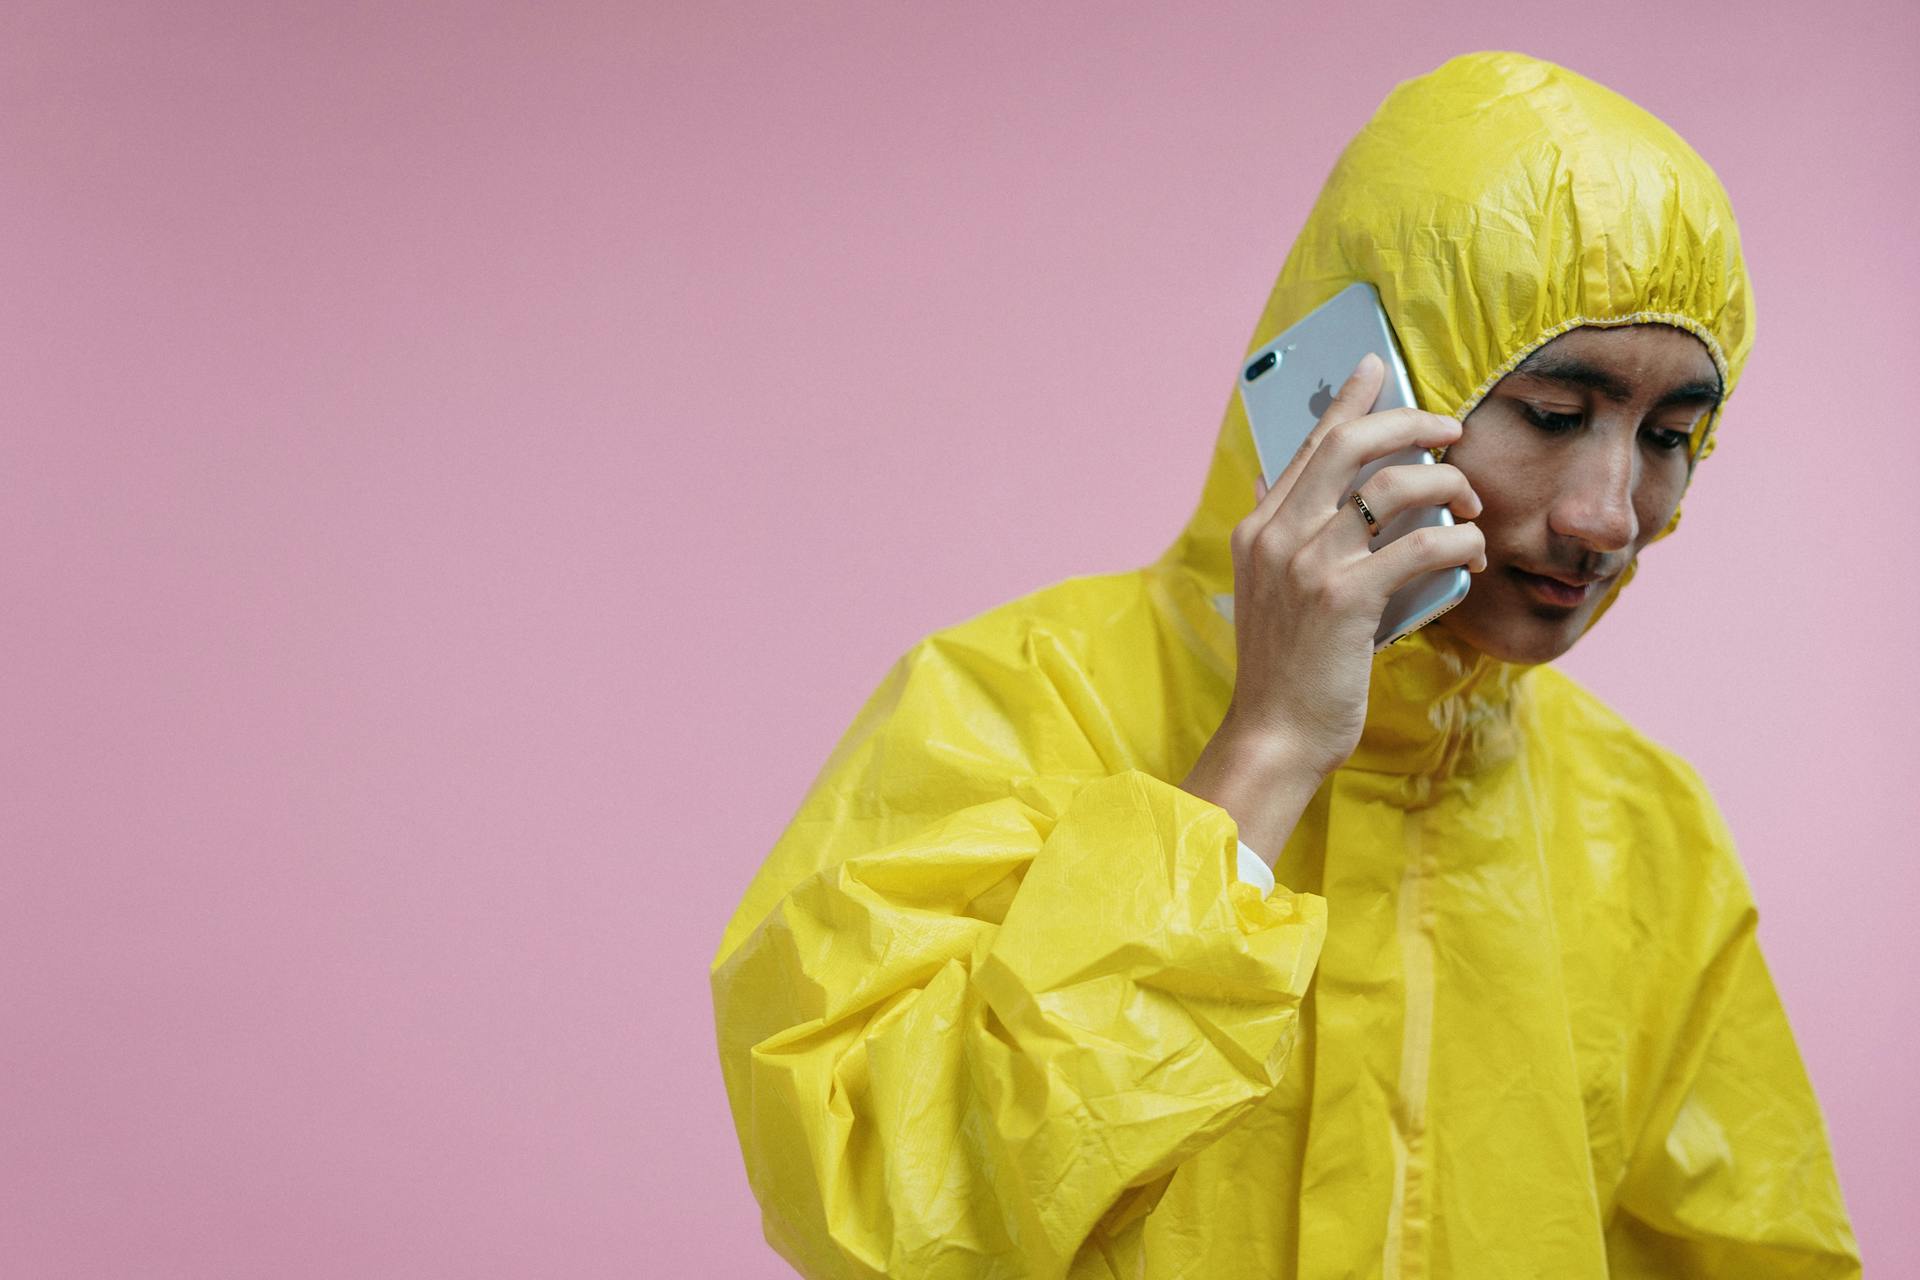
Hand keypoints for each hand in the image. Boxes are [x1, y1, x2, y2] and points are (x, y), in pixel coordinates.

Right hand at [1183, 354, 1485, 856]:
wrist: (1275, 734)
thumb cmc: (1286, 669)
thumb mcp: (1271, 593)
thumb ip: (1288, 540)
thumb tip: (1296, 488)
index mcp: (1258, 529)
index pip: (1309, 443)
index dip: (1350, 399)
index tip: (1379, 368)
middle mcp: (1278, 536)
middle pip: (1351, 444)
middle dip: (1412, 424)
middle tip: (1451, 431)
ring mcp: (1309, 566)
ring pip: (1395, 487)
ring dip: (1447, 485)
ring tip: (1470, 504)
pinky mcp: (1346, 600)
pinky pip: (1422, 544)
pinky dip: (1458, 539)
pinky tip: (1472, 550)